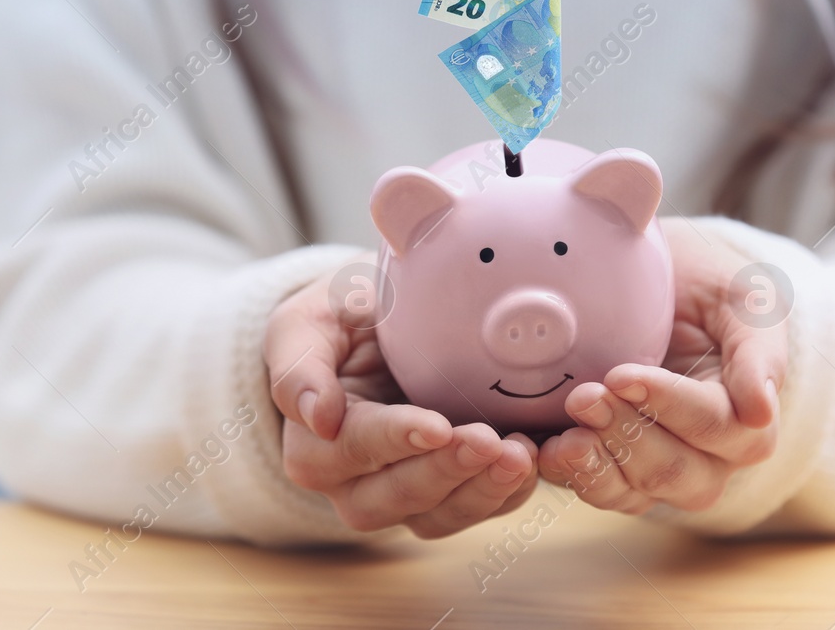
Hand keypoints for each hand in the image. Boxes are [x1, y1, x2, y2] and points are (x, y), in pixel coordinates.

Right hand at [265, 253, 537, 537]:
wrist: (382, 327)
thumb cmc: (341, 319)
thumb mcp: (308, 321)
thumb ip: (299, 362)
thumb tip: (315, 415)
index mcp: (314, 443)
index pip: (351, 448)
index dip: (395, 440)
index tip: (436, 426)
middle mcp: (353, 485)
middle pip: (395, 495)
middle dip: (446, 471)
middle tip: (489, 440)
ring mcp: (402, 497)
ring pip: (437, 516)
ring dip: (482, 490)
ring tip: (522, 454)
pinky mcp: (447, 496)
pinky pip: (476, 512)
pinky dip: (508, 493)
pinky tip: (535, 458)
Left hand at [537, 219, 785, 512]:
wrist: (664, 286)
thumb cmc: (708, 289)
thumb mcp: (742, 300)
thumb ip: (757, 350)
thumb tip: (762, 409)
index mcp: (749, 416)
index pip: (719, 427)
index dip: (670, 406)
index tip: (621, 375)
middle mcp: (712, 457)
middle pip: (678, 472)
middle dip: (627, 435)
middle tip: (584, 396)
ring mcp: (665, 471)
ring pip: (638, 492)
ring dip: (597, 464)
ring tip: (564, 432)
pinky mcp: (621, 473)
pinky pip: (602, 492)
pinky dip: (573, 476)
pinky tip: (548, 449)